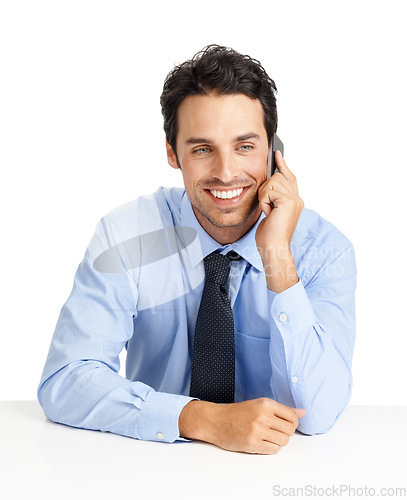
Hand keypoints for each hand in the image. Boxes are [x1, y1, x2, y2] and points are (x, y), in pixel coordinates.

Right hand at [179, 398, 305, 454]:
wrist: (216, 421)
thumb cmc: (237, 413)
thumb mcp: (259, 405)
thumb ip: (282, 409)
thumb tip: (303, 412)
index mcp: (265, 403)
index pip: (293, 417)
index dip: (292, 423)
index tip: (285, 424)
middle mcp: (262, 415)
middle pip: (290, 430)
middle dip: (285, 433)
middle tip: (274, 431)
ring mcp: (257, 430)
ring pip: (283, 441)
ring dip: (278, 442)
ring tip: (267, 437)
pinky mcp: (252, 443)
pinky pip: (273, 450)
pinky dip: (270, 448)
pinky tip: (261, 442)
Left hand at [255, 150, 303, 251]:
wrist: (273, 248)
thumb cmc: (270, 235)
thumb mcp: (271, 211)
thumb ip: (273, 197)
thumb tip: (268, 183)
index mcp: (294, 201)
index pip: (289, 177)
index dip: (282, 164)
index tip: (276, 153)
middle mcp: (297, 198)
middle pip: (277, 177)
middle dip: (265, 190)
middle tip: (267, 207)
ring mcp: (294, 199)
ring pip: (271, 182)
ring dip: (264, 197)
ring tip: (268, 212)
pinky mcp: (288, 201)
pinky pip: (268, 191)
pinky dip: (264, 202)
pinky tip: (268, 214)